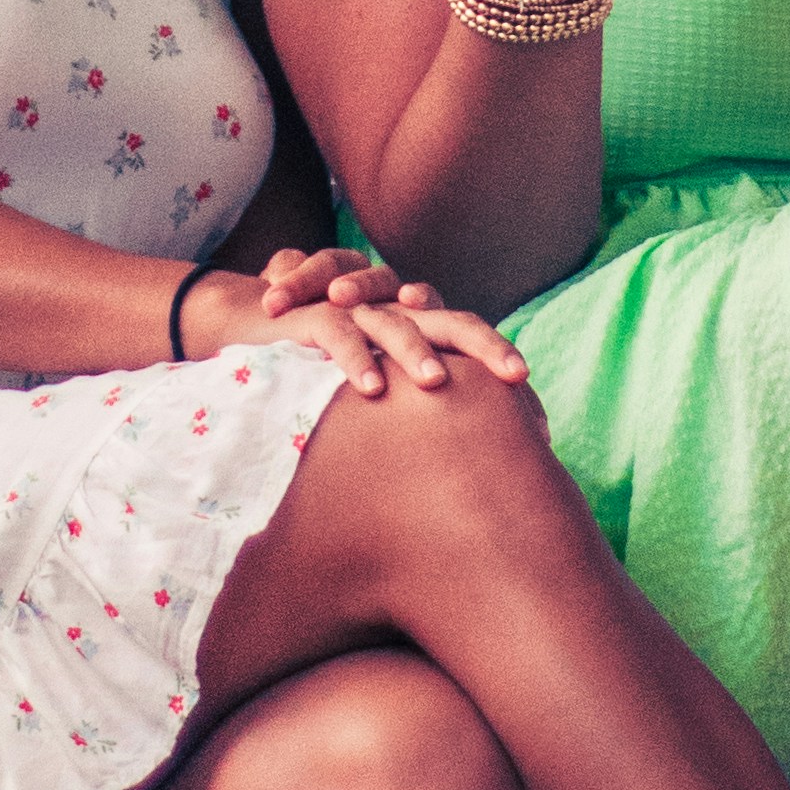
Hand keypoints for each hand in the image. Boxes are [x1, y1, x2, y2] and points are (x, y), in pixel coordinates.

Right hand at [237, 247, 533, 401]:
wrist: (252, 325)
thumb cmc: (321, 369)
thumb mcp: (373, 391)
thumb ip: (412, 418)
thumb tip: (470, 478)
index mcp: (416, 328)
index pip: (470, 340)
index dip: (501, 370)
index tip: (538, 419)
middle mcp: (394, 313)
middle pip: (450, 320)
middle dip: (485, 345)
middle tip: (517, 375)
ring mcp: (356, 310)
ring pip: (395, 323)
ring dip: (415, 350)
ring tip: (436, 382)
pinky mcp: (313, 316)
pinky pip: (338, 332)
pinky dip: (355, 357)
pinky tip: (371, 388)